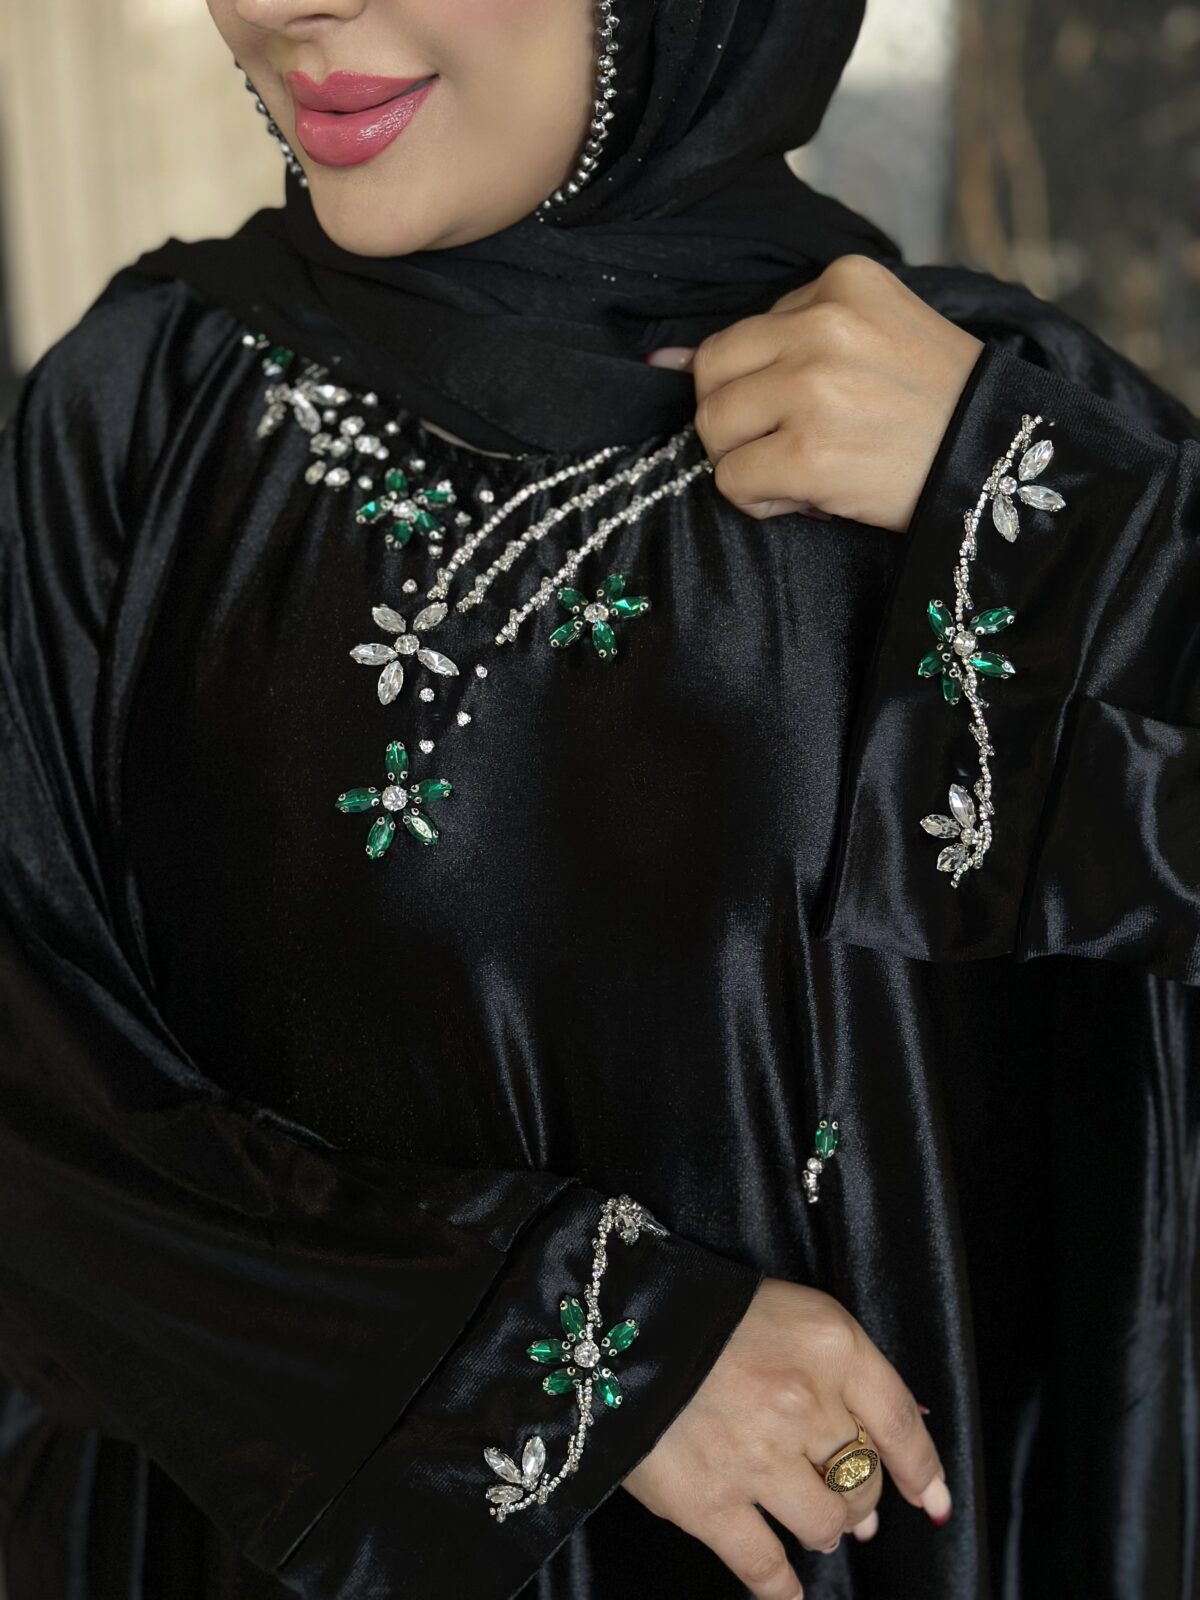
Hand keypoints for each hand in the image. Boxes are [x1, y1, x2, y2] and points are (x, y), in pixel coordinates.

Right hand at [621, 1276, 949, 1599]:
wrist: (620, 1326)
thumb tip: (898, 1449)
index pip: (900, 1422)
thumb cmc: (715, 1312)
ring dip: (825, 1527)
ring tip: (810, 1518)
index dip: (923, 1470)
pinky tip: (788, 1591)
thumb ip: (848, 1371)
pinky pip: (765, 1567)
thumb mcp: (797, 1314)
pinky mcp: (709, 1502)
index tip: (932, 1502)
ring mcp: (757, 1458)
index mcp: (830, 1347)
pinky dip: (781, 1588)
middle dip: (860, 1492)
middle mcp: (802, 1402)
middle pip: (863, 1475)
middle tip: (847, 1498)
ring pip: (825, 1524)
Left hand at [645, 253, 983, 532]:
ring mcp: (814, 387)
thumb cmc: (935, 405)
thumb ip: (776, 339)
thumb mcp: (871, 336)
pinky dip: (759, 498)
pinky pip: (733, 479)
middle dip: (735, 420)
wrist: (1002, 458)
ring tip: (802, 468)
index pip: (742, 334)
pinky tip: (808, 494)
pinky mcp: (811, 452)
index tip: (811, 407)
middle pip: (710, 374)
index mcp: (840, 281)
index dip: (762, 385)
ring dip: (745, 460)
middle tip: (788, 441)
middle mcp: (823, 324)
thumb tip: (660, 359)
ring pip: (713, 427)